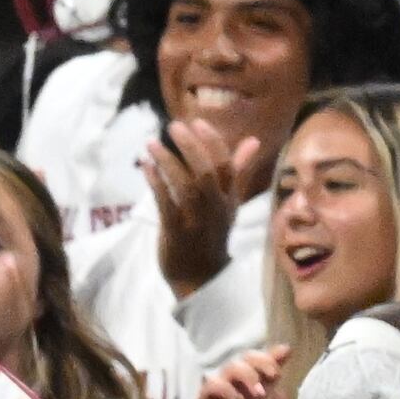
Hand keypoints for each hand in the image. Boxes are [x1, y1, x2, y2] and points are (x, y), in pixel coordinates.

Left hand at [145, 117, 262, 301]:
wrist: (200, 276)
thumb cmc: (211, 233)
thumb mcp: (229, 203)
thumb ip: (237, 171)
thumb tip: (253, 140)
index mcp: (230, 197)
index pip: (226, 164)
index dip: (213, 141)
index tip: (197, 122)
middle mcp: (216, 206)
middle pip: (207, 170)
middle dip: (190, 146)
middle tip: (173, 126)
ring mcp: (197, 219)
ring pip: (185, 184)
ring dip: (167, 161)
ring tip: (150, 143)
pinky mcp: (176, 230)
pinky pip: (166, 202)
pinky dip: (155, 182)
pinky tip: (145, 167)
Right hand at [186, 347, 287, 398]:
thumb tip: (279, 392)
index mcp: (254, 392)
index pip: (262, 366)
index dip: (273, 355)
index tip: (286, 352)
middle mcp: (237, 389)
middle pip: (246, 359)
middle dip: (262, 362)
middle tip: (274, 375)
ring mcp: (219, 394)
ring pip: (230, 367)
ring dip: (248, 375)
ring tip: (258, 394)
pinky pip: (212, 385)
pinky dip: (227, 388)